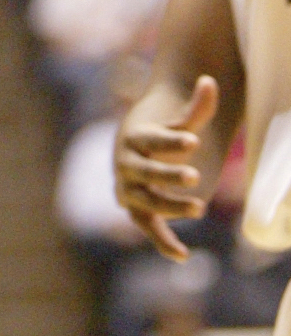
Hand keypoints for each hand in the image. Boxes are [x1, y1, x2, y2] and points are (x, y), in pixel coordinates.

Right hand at [115, 74, 218, 258]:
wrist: (144, 154)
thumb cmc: (164, 134)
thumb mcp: (181, 122)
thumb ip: (197, 107)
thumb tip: (210, 81)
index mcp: (134, 138)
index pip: (151, 140)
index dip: (171, 141)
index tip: (194, 141)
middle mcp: (126, 165)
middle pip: (145, 172)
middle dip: (168, 174)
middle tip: (195, 175)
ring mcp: (130, 190)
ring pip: (146, 202)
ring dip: (170, 206)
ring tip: (201, 207)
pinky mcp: (138, 211)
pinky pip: (148, 228)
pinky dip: (163, 241)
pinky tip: (182, 254)